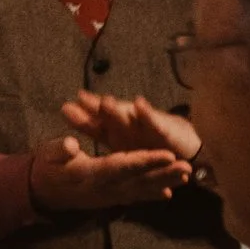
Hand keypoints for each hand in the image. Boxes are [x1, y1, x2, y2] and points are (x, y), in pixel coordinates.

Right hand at [30, 125, 191, 211]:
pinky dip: (150, 196)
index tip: (166, 154)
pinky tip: (167, 194)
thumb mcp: (47, 154)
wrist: (40, 191)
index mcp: (91, 174)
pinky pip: (133, 198)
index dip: (144, 161)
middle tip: (187, 167)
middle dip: (164, 174)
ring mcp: (108, 196)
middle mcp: (104, 188)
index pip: (122, 166)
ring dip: (164, 183)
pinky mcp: (109, 199)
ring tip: (186, 177)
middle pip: (139, 181)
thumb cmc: (46, 166)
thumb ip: (60, 150)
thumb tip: (71, 144)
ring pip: (141, 190)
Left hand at [61, 90, 200, 171]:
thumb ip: (93, 126)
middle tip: (81, 99)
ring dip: (117, 110)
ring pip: (129, 118)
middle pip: (109, 116)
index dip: (82, 117)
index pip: (95, 123)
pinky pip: (156, 124)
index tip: (66, 109)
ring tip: (104, 101)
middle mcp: (128, 125)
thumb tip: (65, 114)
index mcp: (114, 130)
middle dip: (96, 108)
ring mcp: (146, 126)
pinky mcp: (166, 132)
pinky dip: (147, 115)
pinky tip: (140, 104)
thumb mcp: (116, 138)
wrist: (184, 150)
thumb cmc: (145, 141)